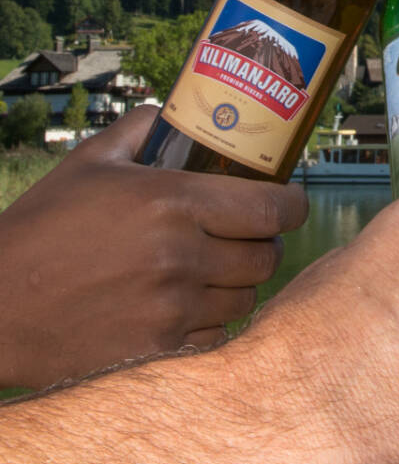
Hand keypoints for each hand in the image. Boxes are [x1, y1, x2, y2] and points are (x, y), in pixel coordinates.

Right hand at [0, 106, 307, 388]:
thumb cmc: (41, 227)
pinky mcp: (158, 349)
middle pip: (267, 254)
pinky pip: (218, 335)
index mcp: (171, 202)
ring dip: (243, 281)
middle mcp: (181, 256)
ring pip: (248, 297)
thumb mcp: (90, 161)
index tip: (288, 201)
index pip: (272, 208)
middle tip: (251, 233)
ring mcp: (172, 307)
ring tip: (221, 268)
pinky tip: (195, 302)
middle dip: (266, 241)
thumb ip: (143, 129)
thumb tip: (178, 114)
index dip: (292, 205)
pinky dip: (216, 319)